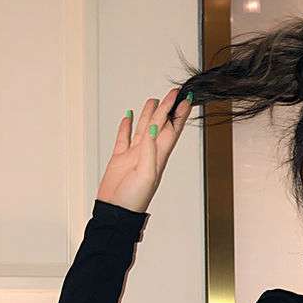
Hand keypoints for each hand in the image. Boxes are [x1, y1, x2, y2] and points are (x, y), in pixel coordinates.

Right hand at [96, 87, 191, 213]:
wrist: (116, 211)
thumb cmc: (134, 198)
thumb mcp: (146, 175)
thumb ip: (150, 151)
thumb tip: (153, 128)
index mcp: (159, 156)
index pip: (172, 130)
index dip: (179, 114)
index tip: (187, 98)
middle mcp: (149, 153)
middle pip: (160, 125)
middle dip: (168, 108)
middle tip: (174, 91)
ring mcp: (134, 155)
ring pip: (143, 128)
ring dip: (150, 114)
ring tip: (155, 99)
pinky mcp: (120, 158)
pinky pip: (123, 138)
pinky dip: (125, 126)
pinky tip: (128, 115)